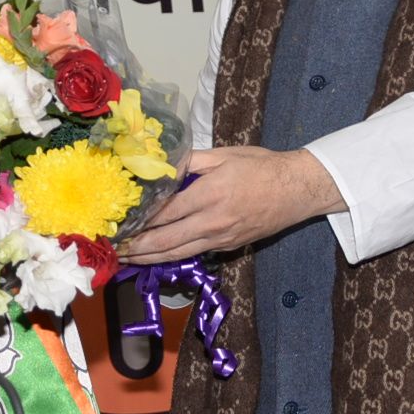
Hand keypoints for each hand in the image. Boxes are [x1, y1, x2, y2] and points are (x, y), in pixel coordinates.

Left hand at [119, 146, 344, 261]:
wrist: (298, 190)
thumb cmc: (262, 167)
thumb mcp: (225, 155)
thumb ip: (191, 161)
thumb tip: (163, 165)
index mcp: (210, 193)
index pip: (166, 211)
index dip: (140, 220)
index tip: (120, 222)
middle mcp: (213, 221)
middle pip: (167, 240)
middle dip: (138, 247)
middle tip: (115, 249)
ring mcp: (221, 237)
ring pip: (178, 253)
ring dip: (151, 257)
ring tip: (129, 259)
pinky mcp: (229, 246)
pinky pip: (195, 253)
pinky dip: (172, 256)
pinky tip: (158, 256)